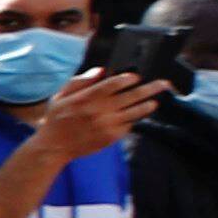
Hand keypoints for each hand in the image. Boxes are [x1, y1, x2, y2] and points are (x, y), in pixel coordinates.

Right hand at [31, 67, 165, 162]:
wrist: (54, 147)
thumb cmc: (56, 119)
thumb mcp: (60, 96)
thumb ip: (80, 82)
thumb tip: (100, 71)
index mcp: (87, 97)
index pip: (114, 83)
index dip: (128, 78)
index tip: (136, 76)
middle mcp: (100, 110)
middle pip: (132, 95)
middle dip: (150, 88)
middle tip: (163, 84)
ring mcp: (108, 124)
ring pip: (135, 111)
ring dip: (148, 104)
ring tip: (155, 101)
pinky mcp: (111, 137)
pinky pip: (128, 125)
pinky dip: (134, 119)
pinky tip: (137, 115)